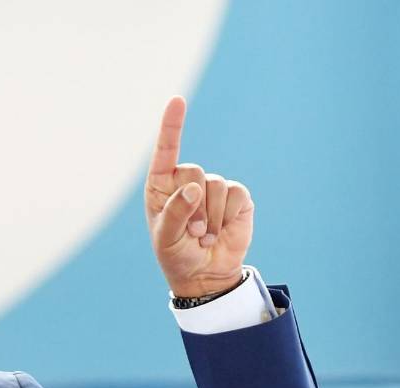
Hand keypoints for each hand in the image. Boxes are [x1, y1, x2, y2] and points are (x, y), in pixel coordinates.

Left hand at [145, 96, 253, 297]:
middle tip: (191, 230)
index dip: (172, 125)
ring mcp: (214, 187)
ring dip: (210, 218)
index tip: (177, 100)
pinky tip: (220, 231)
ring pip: (215, 186)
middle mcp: (187, 180)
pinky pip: (235, 195)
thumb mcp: (166, 237)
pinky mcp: (237, 197)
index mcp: (162, 185)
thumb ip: (176, 212)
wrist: (205, 274)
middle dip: (193, 207)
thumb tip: (195, 189)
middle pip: (194, 171)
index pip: (166, 150)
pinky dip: (228, 217)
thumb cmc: (177, 254)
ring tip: (204, 235)